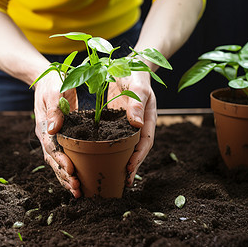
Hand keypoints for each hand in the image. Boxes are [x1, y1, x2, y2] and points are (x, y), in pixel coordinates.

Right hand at [33, 72, 81, 197]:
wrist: (49, 80)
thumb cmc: (54, 83)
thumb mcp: (55, 92)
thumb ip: (55, 110)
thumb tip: (53, 129)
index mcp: (44, 125)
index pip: (51, 147)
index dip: (61, 161)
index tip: (72, 171)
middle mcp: (46, 135)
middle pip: (53, 160)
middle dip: (64, 176)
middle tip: (77, 189)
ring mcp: (51, 138)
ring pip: (56, 163)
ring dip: (65, 178)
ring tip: (77, 192)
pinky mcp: (58, 138)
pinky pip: (61, 157)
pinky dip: (68, 170)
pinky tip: (78, 180)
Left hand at [108, 71, 156, 185]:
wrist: (126, 64)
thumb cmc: (135, 73)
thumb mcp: (138, 86)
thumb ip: (137, 103)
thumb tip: (137, 125)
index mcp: (148, 119)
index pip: (145, 143)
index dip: (138, 158)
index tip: (130, 169)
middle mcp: (138, 125)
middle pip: (136, 150)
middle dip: (131, 166)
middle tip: (122, 182)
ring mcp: (127, 124)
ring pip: (125, 146)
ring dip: (120, 161)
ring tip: (113, 176)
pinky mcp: (115, 121)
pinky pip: (114, 138)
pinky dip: (110, 149)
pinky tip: (100, 157)